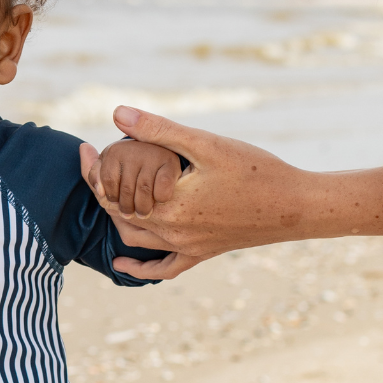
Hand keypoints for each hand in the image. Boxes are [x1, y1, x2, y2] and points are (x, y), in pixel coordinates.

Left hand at [81, 106, 316, 278]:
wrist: (297, 205)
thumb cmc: (256, 169)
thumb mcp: (205, 143)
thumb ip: (159, 129)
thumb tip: (116, 114)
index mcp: (167, 207)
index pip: (111, 192)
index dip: (93, 170)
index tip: (85, 147)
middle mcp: (172, 234)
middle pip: (118, 214)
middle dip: (103, 188)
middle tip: (95, 162)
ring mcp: (187, 247)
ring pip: (135, 239)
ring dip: (116, 218)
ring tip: (109, 192)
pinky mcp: (203, 253)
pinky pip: (165, 268)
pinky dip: (141, 268)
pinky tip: (123, 264)